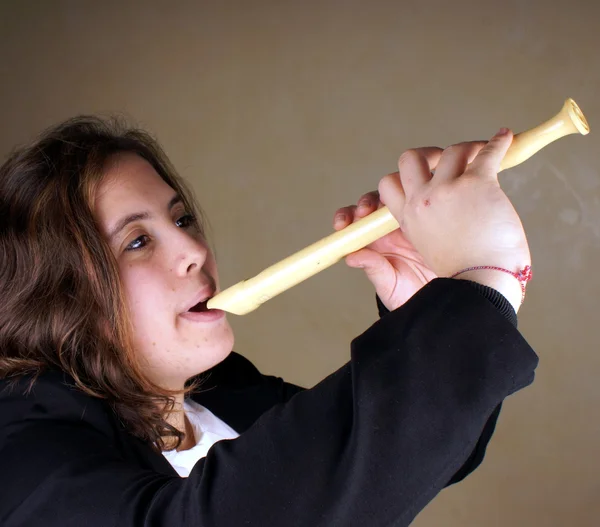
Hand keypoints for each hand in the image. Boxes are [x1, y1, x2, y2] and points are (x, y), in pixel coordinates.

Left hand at [333, 189, 436, 310]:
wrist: (442, 297)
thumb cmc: (411, 294)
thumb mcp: (389, 285)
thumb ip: (373, 269)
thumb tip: (351, 257)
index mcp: (373, 243)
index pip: (355, 223)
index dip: (346, 218)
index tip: (342, 225)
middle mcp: (388, 230)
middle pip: (373, 205)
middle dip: (366, 203)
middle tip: (365, 212)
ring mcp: (408, 221)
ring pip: (395, 198)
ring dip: (389, 195)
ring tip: (387, 205)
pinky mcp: (429, 218)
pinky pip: (420, 201)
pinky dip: (414, 194)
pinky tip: (413, 201)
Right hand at [379, 129, 530, 311]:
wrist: (480, 293)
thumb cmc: (450, 287)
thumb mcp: (400, 277)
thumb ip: (379, 264)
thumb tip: (349, 255)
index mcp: (406, 221)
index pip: (386, 189)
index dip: (392, 184)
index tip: (413, 183)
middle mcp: (421, 201)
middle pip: (408, 161)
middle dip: (421, 158)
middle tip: (440, 164)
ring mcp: (447, 190)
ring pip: (448, 152)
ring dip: (464, 151)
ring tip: (478, 156)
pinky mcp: (476, 184)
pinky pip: (486, 153)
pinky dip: (498, 144)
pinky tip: (504, 138)